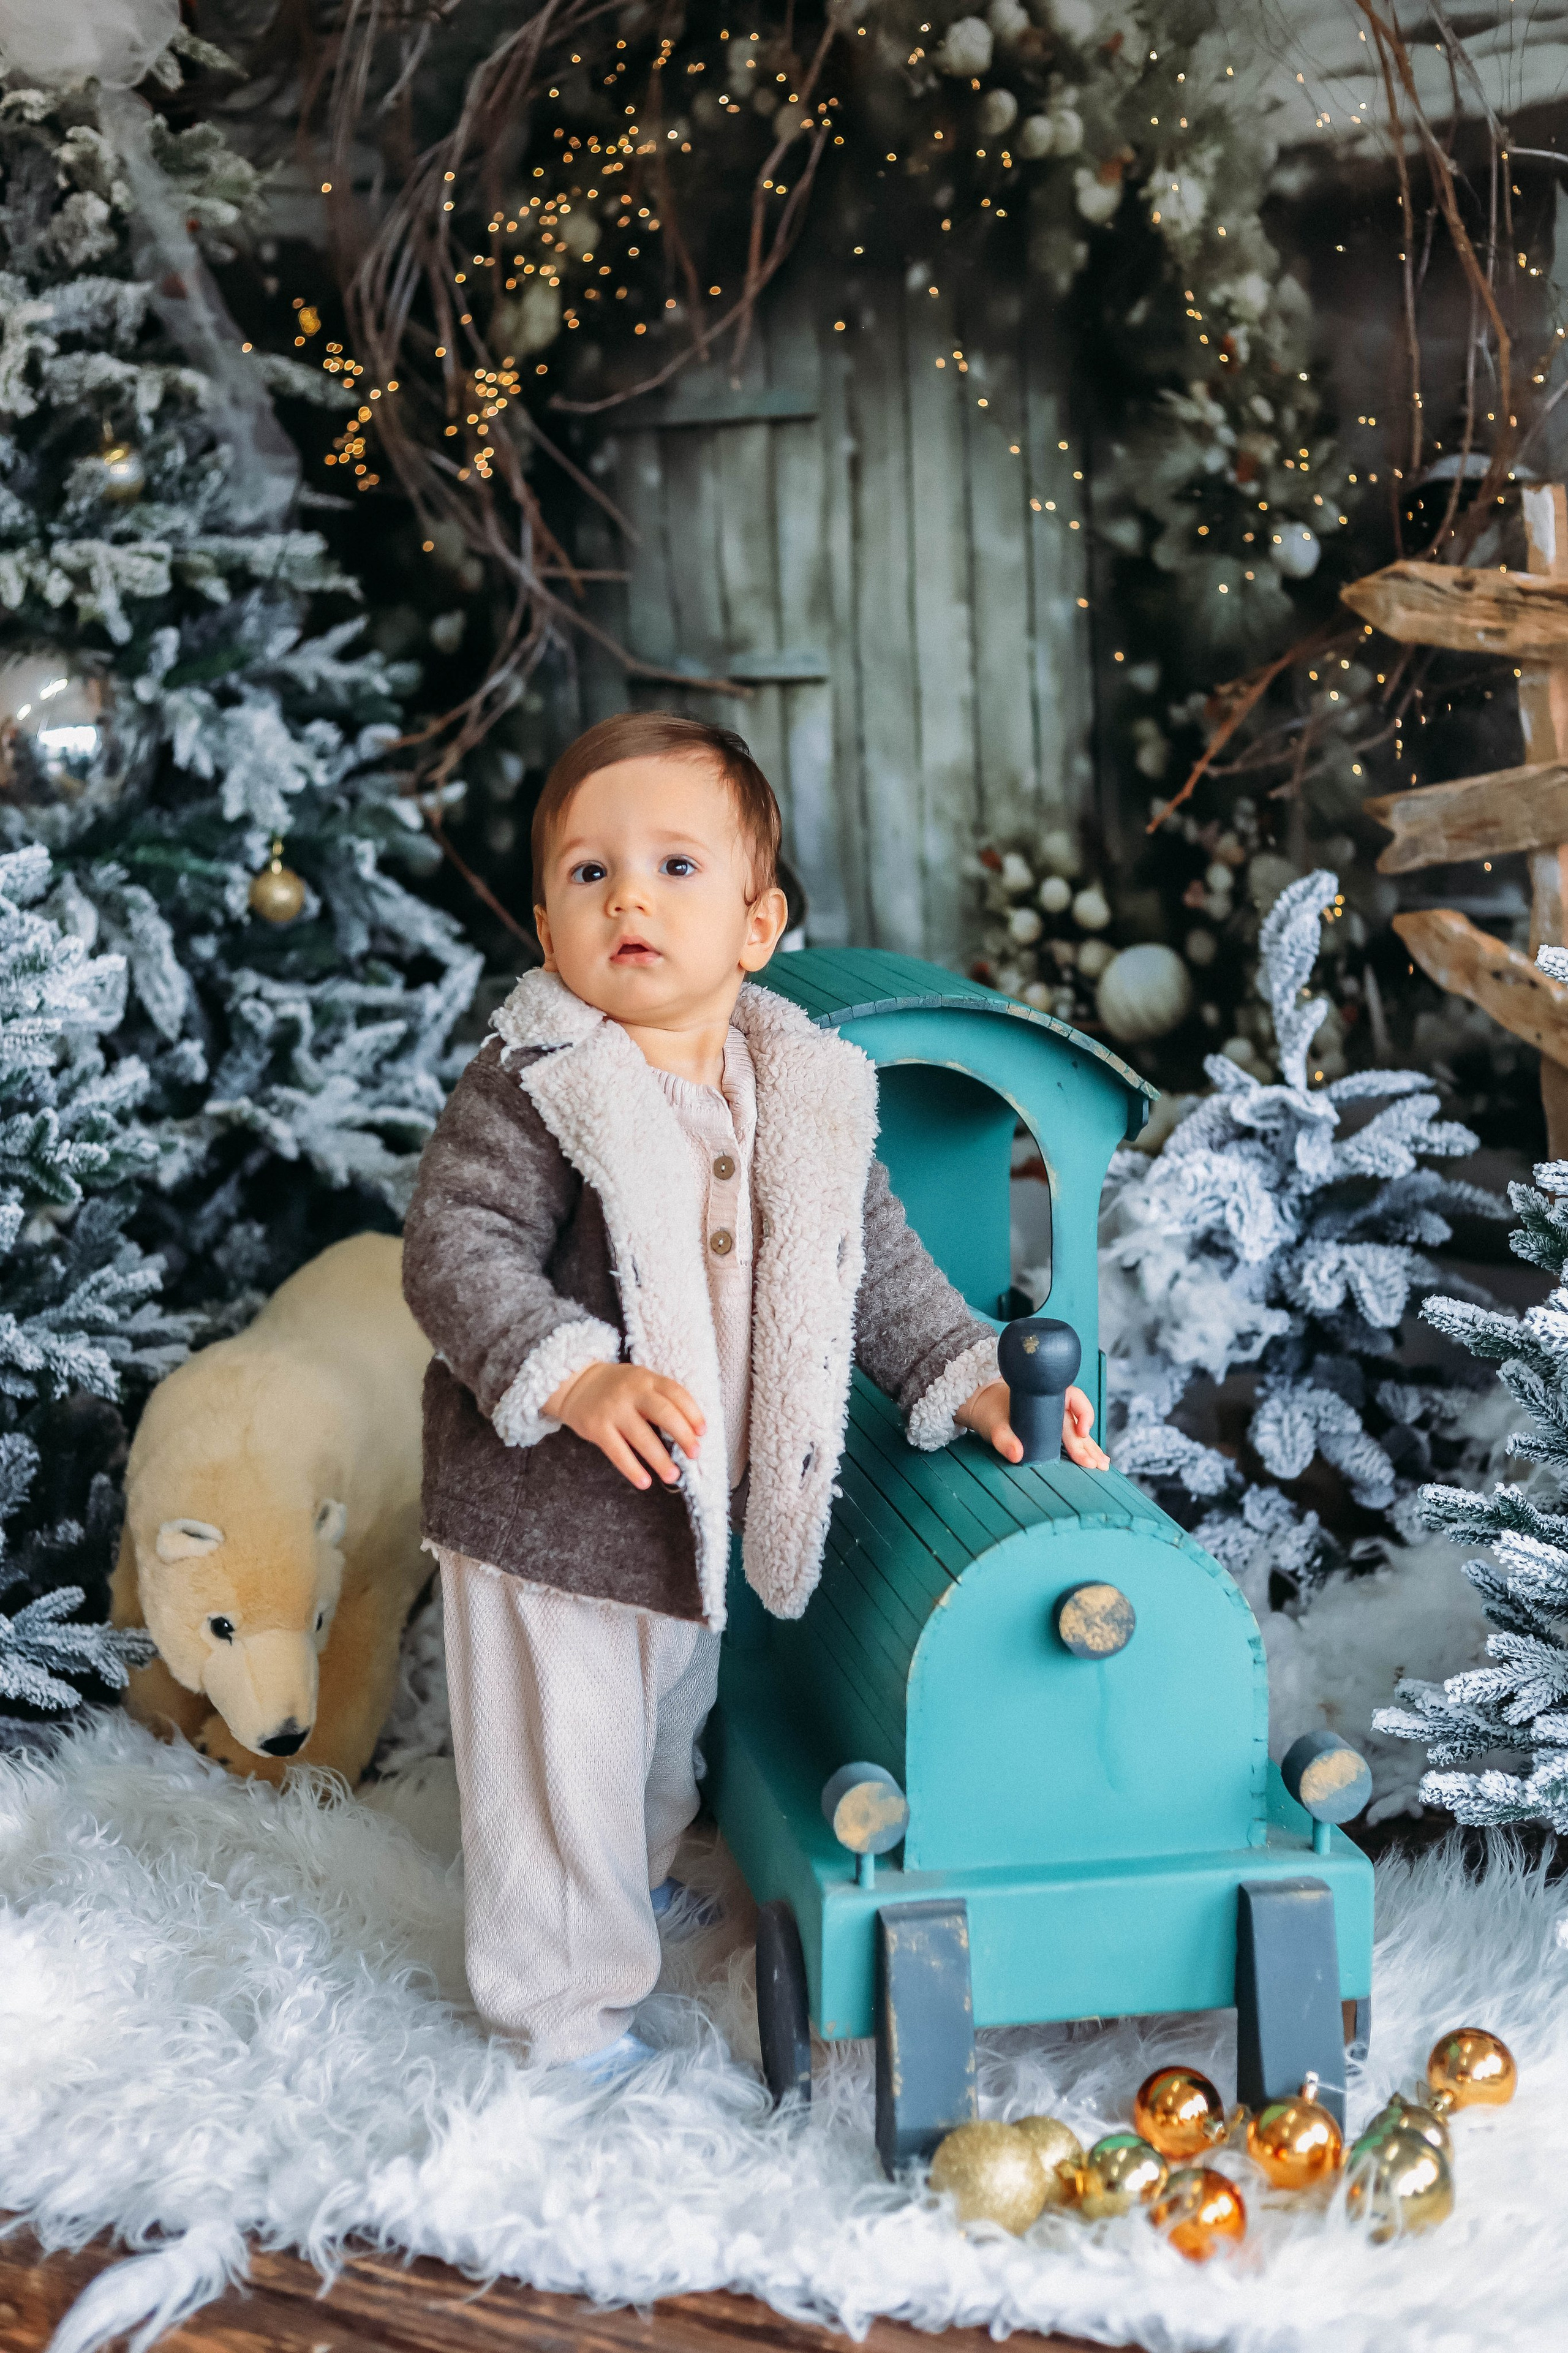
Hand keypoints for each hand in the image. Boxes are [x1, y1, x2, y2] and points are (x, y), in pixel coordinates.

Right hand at [545, 1361, 704, 1489]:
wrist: (576, 1384)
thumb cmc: (617, 1387)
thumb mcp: (640, 1380)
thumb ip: (661, 1398)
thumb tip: (690, 1431)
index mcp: (646, 1379)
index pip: (676, 1393)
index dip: (692, 1413)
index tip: (702, 1432)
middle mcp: (631, 1392)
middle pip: (664, 1414)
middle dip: (683, 1436)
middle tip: (694, 1454)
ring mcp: (613, 1410)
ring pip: (642, 1438)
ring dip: (660, 1460)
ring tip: (673, 1475)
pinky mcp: (596, 1427)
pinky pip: (618, 1452)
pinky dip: (633, 1469)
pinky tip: (644, 1482)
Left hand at [956, 1379, 1108, 1470]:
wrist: (985, 1410)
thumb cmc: (992, 1410)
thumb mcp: (995, 1424)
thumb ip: (1004, 1439)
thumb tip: (1016, 1454)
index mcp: (1048, 1393)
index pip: (1075, 1398)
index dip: (1083, 1413)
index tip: (1081, 1431)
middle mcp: (1056, 1406)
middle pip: (1077, 1424)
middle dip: (1086, 1444)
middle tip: (1092, 1464)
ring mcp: (1055, 1420)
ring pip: (1078, 1434)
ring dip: (1090, 1449)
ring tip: (1103, 1465)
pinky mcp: (1052, 1433)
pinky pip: (1071, 1440)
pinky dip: (1083, 1450)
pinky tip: (1095, 1460)